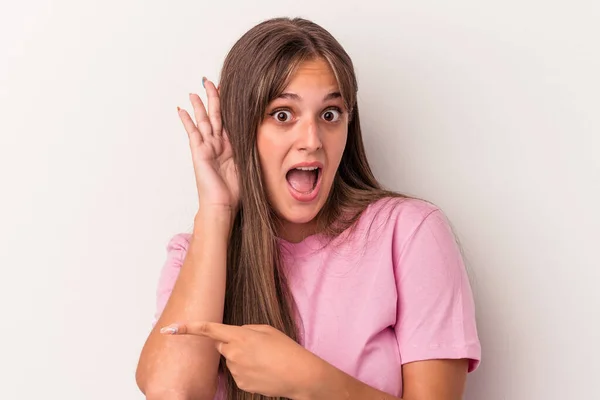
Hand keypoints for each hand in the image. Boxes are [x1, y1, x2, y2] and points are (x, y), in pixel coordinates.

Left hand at [160, 321, 318, 397]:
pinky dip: (248, 372)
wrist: (299, 374)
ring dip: (242, 359)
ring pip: (231, 361)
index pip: (208, 330)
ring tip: (264, 360)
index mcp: (239, 336)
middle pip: (222, 346)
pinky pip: (238, 374)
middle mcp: (233, 354)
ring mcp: (235, 371)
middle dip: (232, 344)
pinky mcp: (240, 384)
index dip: (187, 328)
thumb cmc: (285, 349)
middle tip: (256, 347)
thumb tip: (232, 338)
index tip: (169, 328)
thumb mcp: (266, 330)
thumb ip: (245, 330)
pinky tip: (263, 371)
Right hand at [177, 78, 239, 215]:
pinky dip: (187, 120)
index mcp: (231, 146)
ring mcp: (207, 147)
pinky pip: (193, 132)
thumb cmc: (235, 191)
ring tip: (194, 91)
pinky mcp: (199, 152)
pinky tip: (182, 109)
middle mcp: (218, 144)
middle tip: (209, 81)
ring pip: (204, 120)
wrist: (223, 205)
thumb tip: (263, 136)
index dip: (229, 105)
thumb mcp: (249, 164)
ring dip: (199, 105)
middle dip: (213, 98)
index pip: (229, 120)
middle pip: (216, 115)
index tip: (229, 90)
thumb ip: (251, 149)